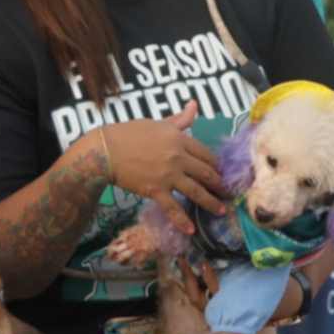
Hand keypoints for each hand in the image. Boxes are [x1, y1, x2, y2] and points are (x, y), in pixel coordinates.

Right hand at [88, 118, 228, 214]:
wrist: (105, 150)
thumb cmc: (128, 134)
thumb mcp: (157, 123)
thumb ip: (179, 119)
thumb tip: (194, 104)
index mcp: (180, 139)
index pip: (206, 154)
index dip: (217, 165)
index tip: (223, 173)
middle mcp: (178, 157)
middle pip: (206, 173)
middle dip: (220, 185)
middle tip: (229, 193)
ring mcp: (168, 175)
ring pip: (196, 192)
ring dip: (211, 203)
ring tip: (221, 210)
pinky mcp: (155, 190)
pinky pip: (173, 207)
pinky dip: (182, 220)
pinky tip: (191, 230)